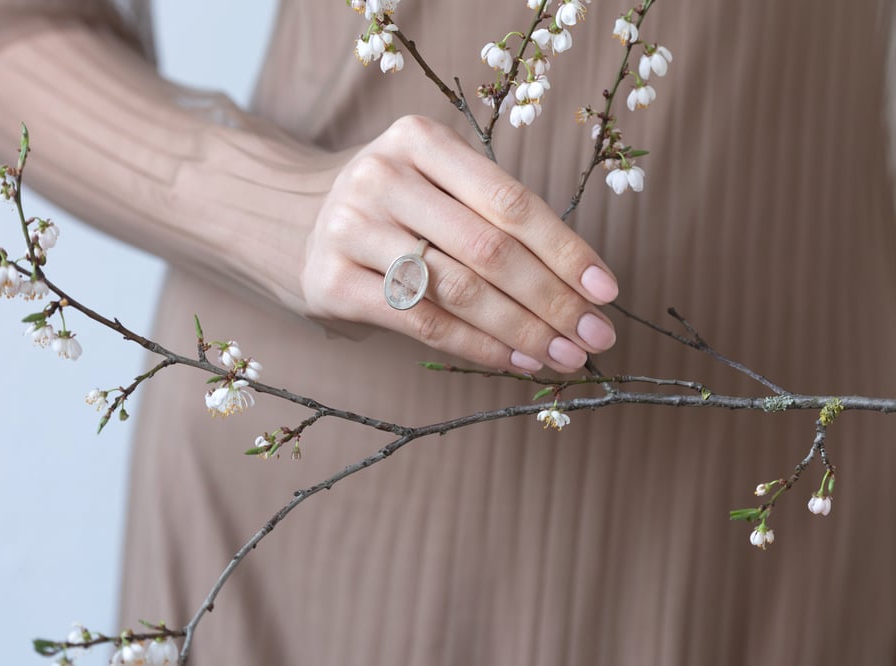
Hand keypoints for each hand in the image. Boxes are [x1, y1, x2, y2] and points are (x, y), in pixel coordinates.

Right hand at [301, 115, 618, 373]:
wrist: (289, 217)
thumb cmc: (391, 206)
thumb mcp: (436, 183)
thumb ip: (495, 217)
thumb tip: (581, 285)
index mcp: (419, 139)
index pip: (511, 201)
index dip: (566, 250)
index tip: (606, 291)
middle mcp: (381, 176)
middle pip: (490, 249)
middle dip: (554, 300)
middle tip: (596, 336)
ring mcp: (350, 228)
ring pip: (459, 291)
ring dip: (524, 331)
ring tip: (565, 355)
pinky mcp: (330, 281)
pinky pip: (422, 323)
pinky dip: (478, 348)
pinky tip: (516, 361)